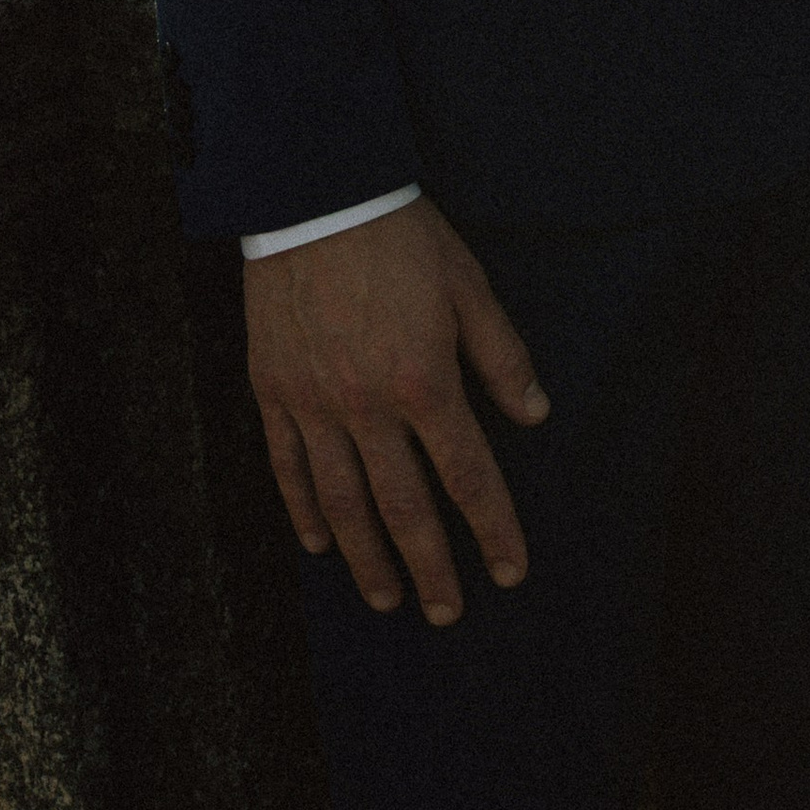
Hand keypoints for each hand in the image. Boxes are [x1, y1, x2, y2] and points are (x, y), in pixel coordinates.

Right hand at [245, 196, 549, 623]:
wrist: (314, 194)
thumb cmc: (401, 236)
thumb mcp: (469, 285)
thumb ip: (502, 356)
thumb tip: (536, 416)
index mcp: (424, 381)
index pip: (467, 475)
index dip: (493, 528)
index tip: (510, 571)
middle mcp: (366, 406)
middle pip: (403, 507)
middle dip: (430, 568)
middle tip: (446, 614)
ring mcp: (313, 403)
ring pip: (341, 502)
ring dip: (367, 558)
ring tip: (387, 598)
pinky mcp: (274, 391)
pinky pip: (288, 467)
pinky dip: (303, 511)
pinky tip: (319, 543)